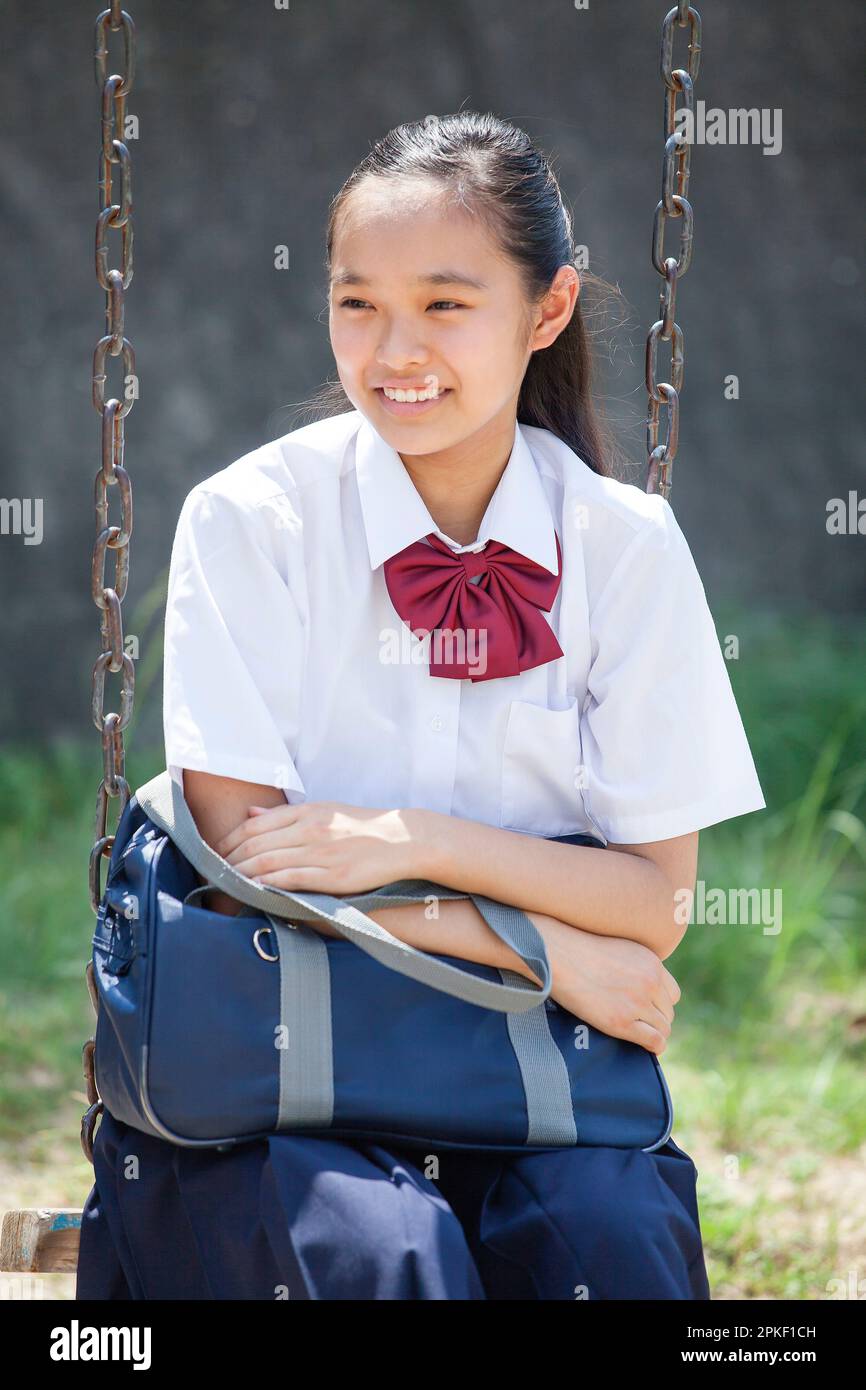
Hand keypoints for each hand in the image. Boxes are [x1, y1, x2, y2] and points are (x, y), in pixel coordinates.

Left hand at [214, 800, 427, 895]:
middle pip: (255, 845)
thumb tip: (251, 813)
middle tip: (210, 872)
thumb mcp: (324, 810)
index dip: (229, 840)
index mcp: (306, 812)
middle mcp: (310, 829)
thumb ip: (286, 815)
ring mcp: (321, 853)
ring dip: (241, 875)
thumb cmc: (362, 826)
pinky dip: (268, 885)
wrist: (403, 838)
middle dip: (228, 860)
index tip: (215, 853)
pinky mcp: (333, 876)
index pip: (254, 826)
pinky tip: (253, 891)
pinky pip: (292, 880)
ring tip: (224, 885)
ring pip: (268, 863)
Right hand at [539, 916, 680, 1054]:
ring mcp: (637, 1003)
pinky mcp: (622, 1022)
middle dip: (655, 1018)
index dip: (659, 1003)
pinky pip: (654, 1041)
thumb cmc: (579, 950)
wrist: (558, 955)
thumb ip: (636, 966)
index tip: (647, 1009)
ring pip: (663, 1027)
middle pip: (668, 1012)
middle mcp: (650, 982)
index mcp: (652, 963)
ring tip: (638, 1034)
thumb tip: (637, 985)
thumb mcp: (619, 948)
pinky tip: (646, 1047)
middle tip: (638, 1023)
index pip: (672, 993)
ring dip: (653, 1032)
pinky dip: (654, 1047)